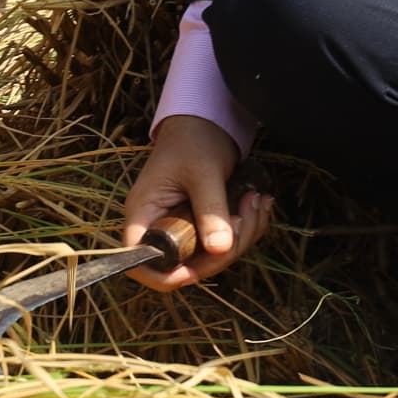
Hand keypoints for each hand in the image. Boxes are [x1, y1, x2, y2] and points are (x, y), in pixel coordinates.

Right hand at [120, 114, 270, 289]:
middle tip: (247, 216)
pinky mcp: (201, 227)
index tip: (195, 271)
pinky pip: (224, 244)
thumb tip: (220, 249)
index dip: (164, 275)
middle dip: (222, 251)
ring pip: (211, 257)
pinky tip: (257, 203)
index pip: (140, 261)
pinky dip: (246, 228)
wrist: (205, 121)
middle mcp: (158, 227)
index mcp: (144, 213)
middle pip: (185, 265)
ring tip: (257, 201)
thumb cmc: (194, 139)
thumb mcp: (203, 172)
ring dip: (242, 236)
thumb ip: (211, 210)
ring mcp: (181, 229)